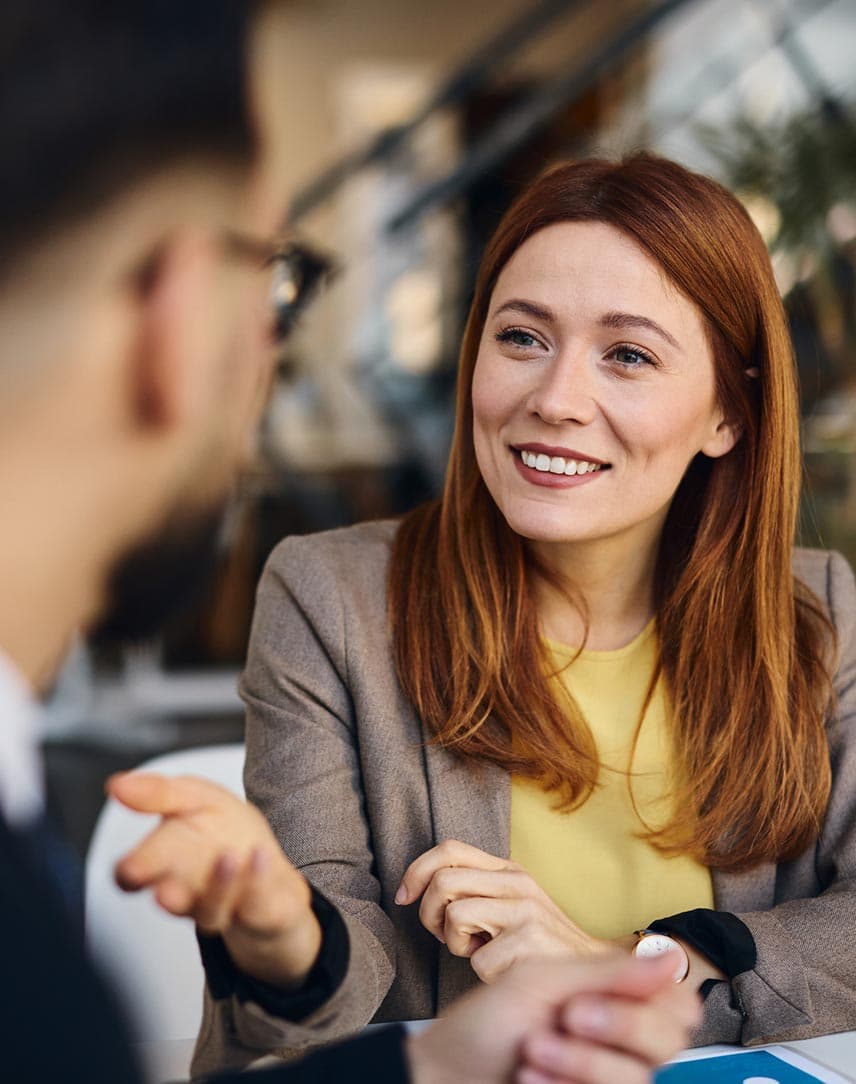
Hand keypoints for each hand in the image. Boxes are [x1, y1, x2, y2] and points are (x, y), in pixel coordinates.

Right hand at [108, 772, 320, 989]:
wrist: (270, 867)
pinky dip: (259, 881)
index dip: (131, 874)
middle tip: (164, 891)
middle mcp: (190, 892)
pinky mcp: (261, 912)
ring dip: (220, 886)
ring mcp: (225, 906)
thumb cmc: (225, 833)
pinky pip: (258, 904)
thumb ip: (159, 793)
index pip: (136, 875)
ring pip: (213, 910)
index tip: (130, 869)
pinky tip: (261, 855)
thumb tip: (116, 784)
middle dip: (169, 896)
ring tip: (228, 858)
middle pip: (173, 898)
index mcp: (167, 862)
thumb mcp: (195, 799)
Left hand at [397, 839, 610, 981]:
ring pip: (455, 916)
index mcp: (508, 868)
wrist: (590, 972)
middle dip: (429, 914)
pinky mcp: (530, 942)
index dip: (416, 871)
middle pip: (443, 881)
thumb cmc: (537, 942)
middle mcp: (517, 882)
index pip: (449, 849)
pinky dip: (482, 972)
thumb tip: (419, 889)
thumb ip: (473, 888)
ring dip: (454, 945)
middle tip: (443, 936)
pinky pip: (477, 959)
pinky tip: (503, 970)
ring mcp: (526, 910)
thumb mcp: (508, 903)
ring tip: (478, 952)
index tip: (404, 897)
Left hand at [407, 951, 700, 1083]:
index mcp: (615, 1001)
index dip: (656, 1000)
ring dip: (582, 1061)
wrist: (445, 1070)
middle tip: (569, 1015)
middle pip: (668, 1042)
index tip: (602, 993)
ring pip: (637, 1078)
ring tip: (533, 1049)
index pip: (678, 1005)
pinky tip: (528, 1076)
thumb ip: (608, 972)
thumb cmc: (487, 1021)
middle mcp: (619, 1043)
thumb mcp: (543, 981)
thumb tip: (671, 956)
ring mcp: (603, 1077)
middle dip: (618, 1026)